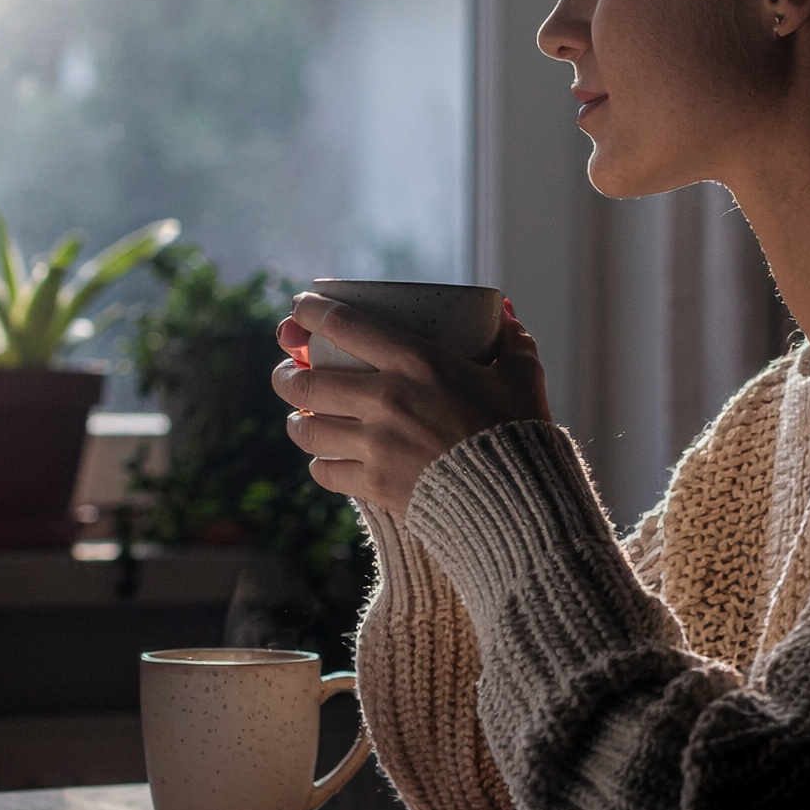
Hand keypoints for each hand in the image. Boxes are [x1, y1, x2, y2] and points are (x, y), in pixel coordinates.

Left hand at [273, 295, 551, 512]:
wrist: (520, 500)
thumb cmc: (520, 431)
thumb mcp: (522, 375)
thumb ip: (510, 339)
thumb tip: (502, 311)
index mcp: (417, 361)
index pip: (343, 325)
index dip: (310, 311)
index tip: (299, 308)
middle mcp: (386, 399)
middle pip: (306, 381)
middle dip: (286, 374)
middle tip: (288, 372)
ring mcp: (376, 444)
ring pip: (306, 429)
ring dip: (295, 421)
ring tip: (298, 419)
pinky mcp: (375, 484)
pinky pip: (325, 472)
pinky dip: (320, 464)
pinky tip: (325, 460)